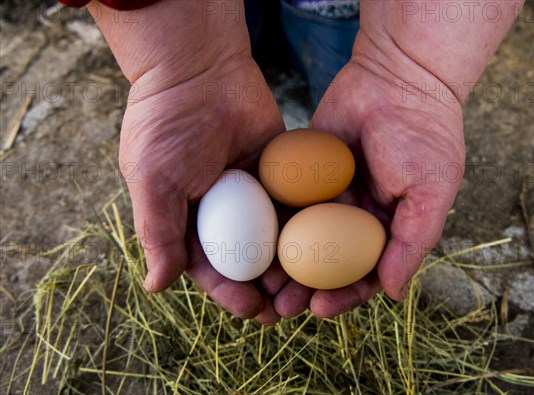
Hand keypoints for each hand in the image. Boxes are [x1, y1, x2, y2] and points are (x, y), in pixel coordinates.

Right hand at [92, 1, 286, 323]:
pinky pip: (296, 202)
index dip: (231, 292)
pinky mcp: (281, 170)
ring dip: (293, 262)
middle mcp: (223, 210)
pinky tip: (327, 243)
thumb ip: (158, 233)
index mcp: (187, 218)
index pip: (211, 267)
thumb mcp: (153, 181)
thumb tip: (155, 286)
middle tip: (289, 305)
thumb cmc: (167, 125)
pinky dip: (309, 224)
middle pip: (249, 258)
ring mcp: (254, 191)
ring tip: (312, 283)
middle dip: (267, 285)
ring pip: (277, 237)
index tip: (253, 309)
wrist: (198, 67)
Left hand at [273, 29, 465, 317]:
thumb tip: (394, 294)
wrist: (398, 77)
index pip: (364, 274)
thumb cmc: (424, 136)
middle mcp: (355, 218)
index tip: (319, 308)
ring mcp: (328, 195)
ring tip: (262, 282)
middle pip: (326, 262)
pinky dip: (272, 221)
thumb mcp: (430, 193)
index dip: (343, 296)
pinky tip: (254, 239)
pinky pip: (287, 200)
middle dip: (304, 287)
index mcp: (388, 228)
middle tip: (281, 304)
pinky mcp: (304, 172)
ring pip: (301, 237)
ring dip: (283, 263)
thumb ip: (413, 243)